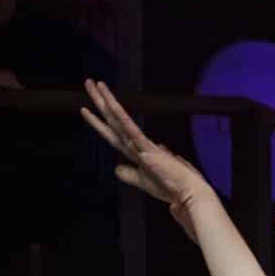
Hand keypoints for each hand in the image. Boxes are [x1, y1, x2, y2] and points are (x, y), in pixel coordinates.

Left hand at [80, 80, 215, 239]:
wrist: (188, 193)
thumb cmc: (172, 188)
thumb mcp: (144, 183)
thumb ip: (130, 174)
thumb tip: (116, 168)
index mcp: (135, 152)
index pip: (112, 133)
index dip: (98, 122)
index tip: (85, 109)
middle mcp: (136, 144)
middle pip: (112, 120)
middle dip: (99, 101)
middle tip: (89, 82)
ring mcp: (141, 144)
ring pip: (119, 119)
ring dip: (106, 101)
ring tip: (95, 84)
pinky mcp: (148, 148)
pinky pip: (131, 129)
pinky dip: (121, 116)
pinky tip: (111, 104)